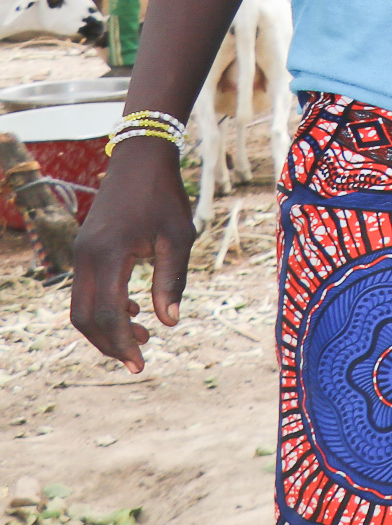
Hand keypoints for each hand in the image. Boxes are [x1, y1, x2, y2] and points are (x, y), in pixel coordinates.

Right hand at [67, 137, 193, 371]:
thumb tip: (170, 322)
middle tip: (138, 359)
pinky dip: (104, 306)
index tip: (140, 365)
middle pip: (84, 317)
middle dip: (109, 342)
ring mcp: (81, 253)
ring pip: (81, 305)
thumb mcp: (178, 237)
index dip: (121, 343)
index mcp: (109, 255)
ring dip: (106, 326)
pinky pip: (87, 289)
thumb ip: (172, 280)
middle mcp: (86, 257)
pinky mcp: (85, 249)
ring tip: (143, 335)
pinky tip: (134, 310)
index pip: (107, 314)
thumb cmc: (164, 195)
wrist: (140, 159)